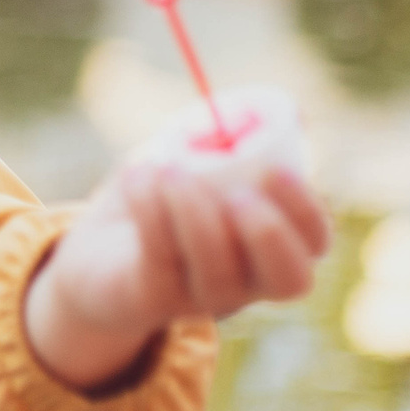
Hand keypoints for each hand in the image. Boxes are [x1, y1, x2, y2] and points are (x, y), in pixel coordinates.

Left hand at [23, 161, 330, 393]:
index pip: (313, 244)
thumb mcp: (201, 159)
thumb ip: (241, 138)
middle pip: (288, 279)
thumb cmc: (162, 196)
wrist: (97, 251)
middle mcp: (246, 280)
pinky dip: (150, 209)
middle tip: (237, 193)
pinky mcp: (152, 297)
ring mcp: (201, 295)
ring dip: (195, 212)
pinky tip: (137, 176)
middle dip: (270, 233)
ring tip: (169, 170)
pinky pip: (160, 259)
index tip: (276, 170)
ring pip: (217, 271)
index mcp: (268, 244)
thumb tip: (293, 113)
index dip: (305, 210)